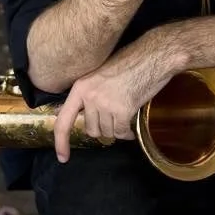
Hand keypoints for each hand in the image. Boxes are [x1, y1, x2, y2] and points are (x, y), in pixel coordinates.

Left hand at [53, 38, 176, 160]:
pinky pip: (121, 132)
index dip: (61, 142)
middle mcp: (90, 97)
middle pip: (91, 129)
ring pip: (107, 132)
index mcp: (80, 88)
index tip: (63, 158)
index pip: (63, 120)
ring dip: (116, 129)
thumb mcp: (100, 75)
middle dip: (103, 128)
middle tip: (115, 119)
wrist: (152, 56)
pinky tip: (132, 129)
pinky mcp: (123, 110)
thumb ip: (90, 95)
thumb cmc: (130, 62)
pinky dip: (127, 133)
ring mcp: (106, 104)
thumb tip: (89, 118)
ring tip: (125, 117)